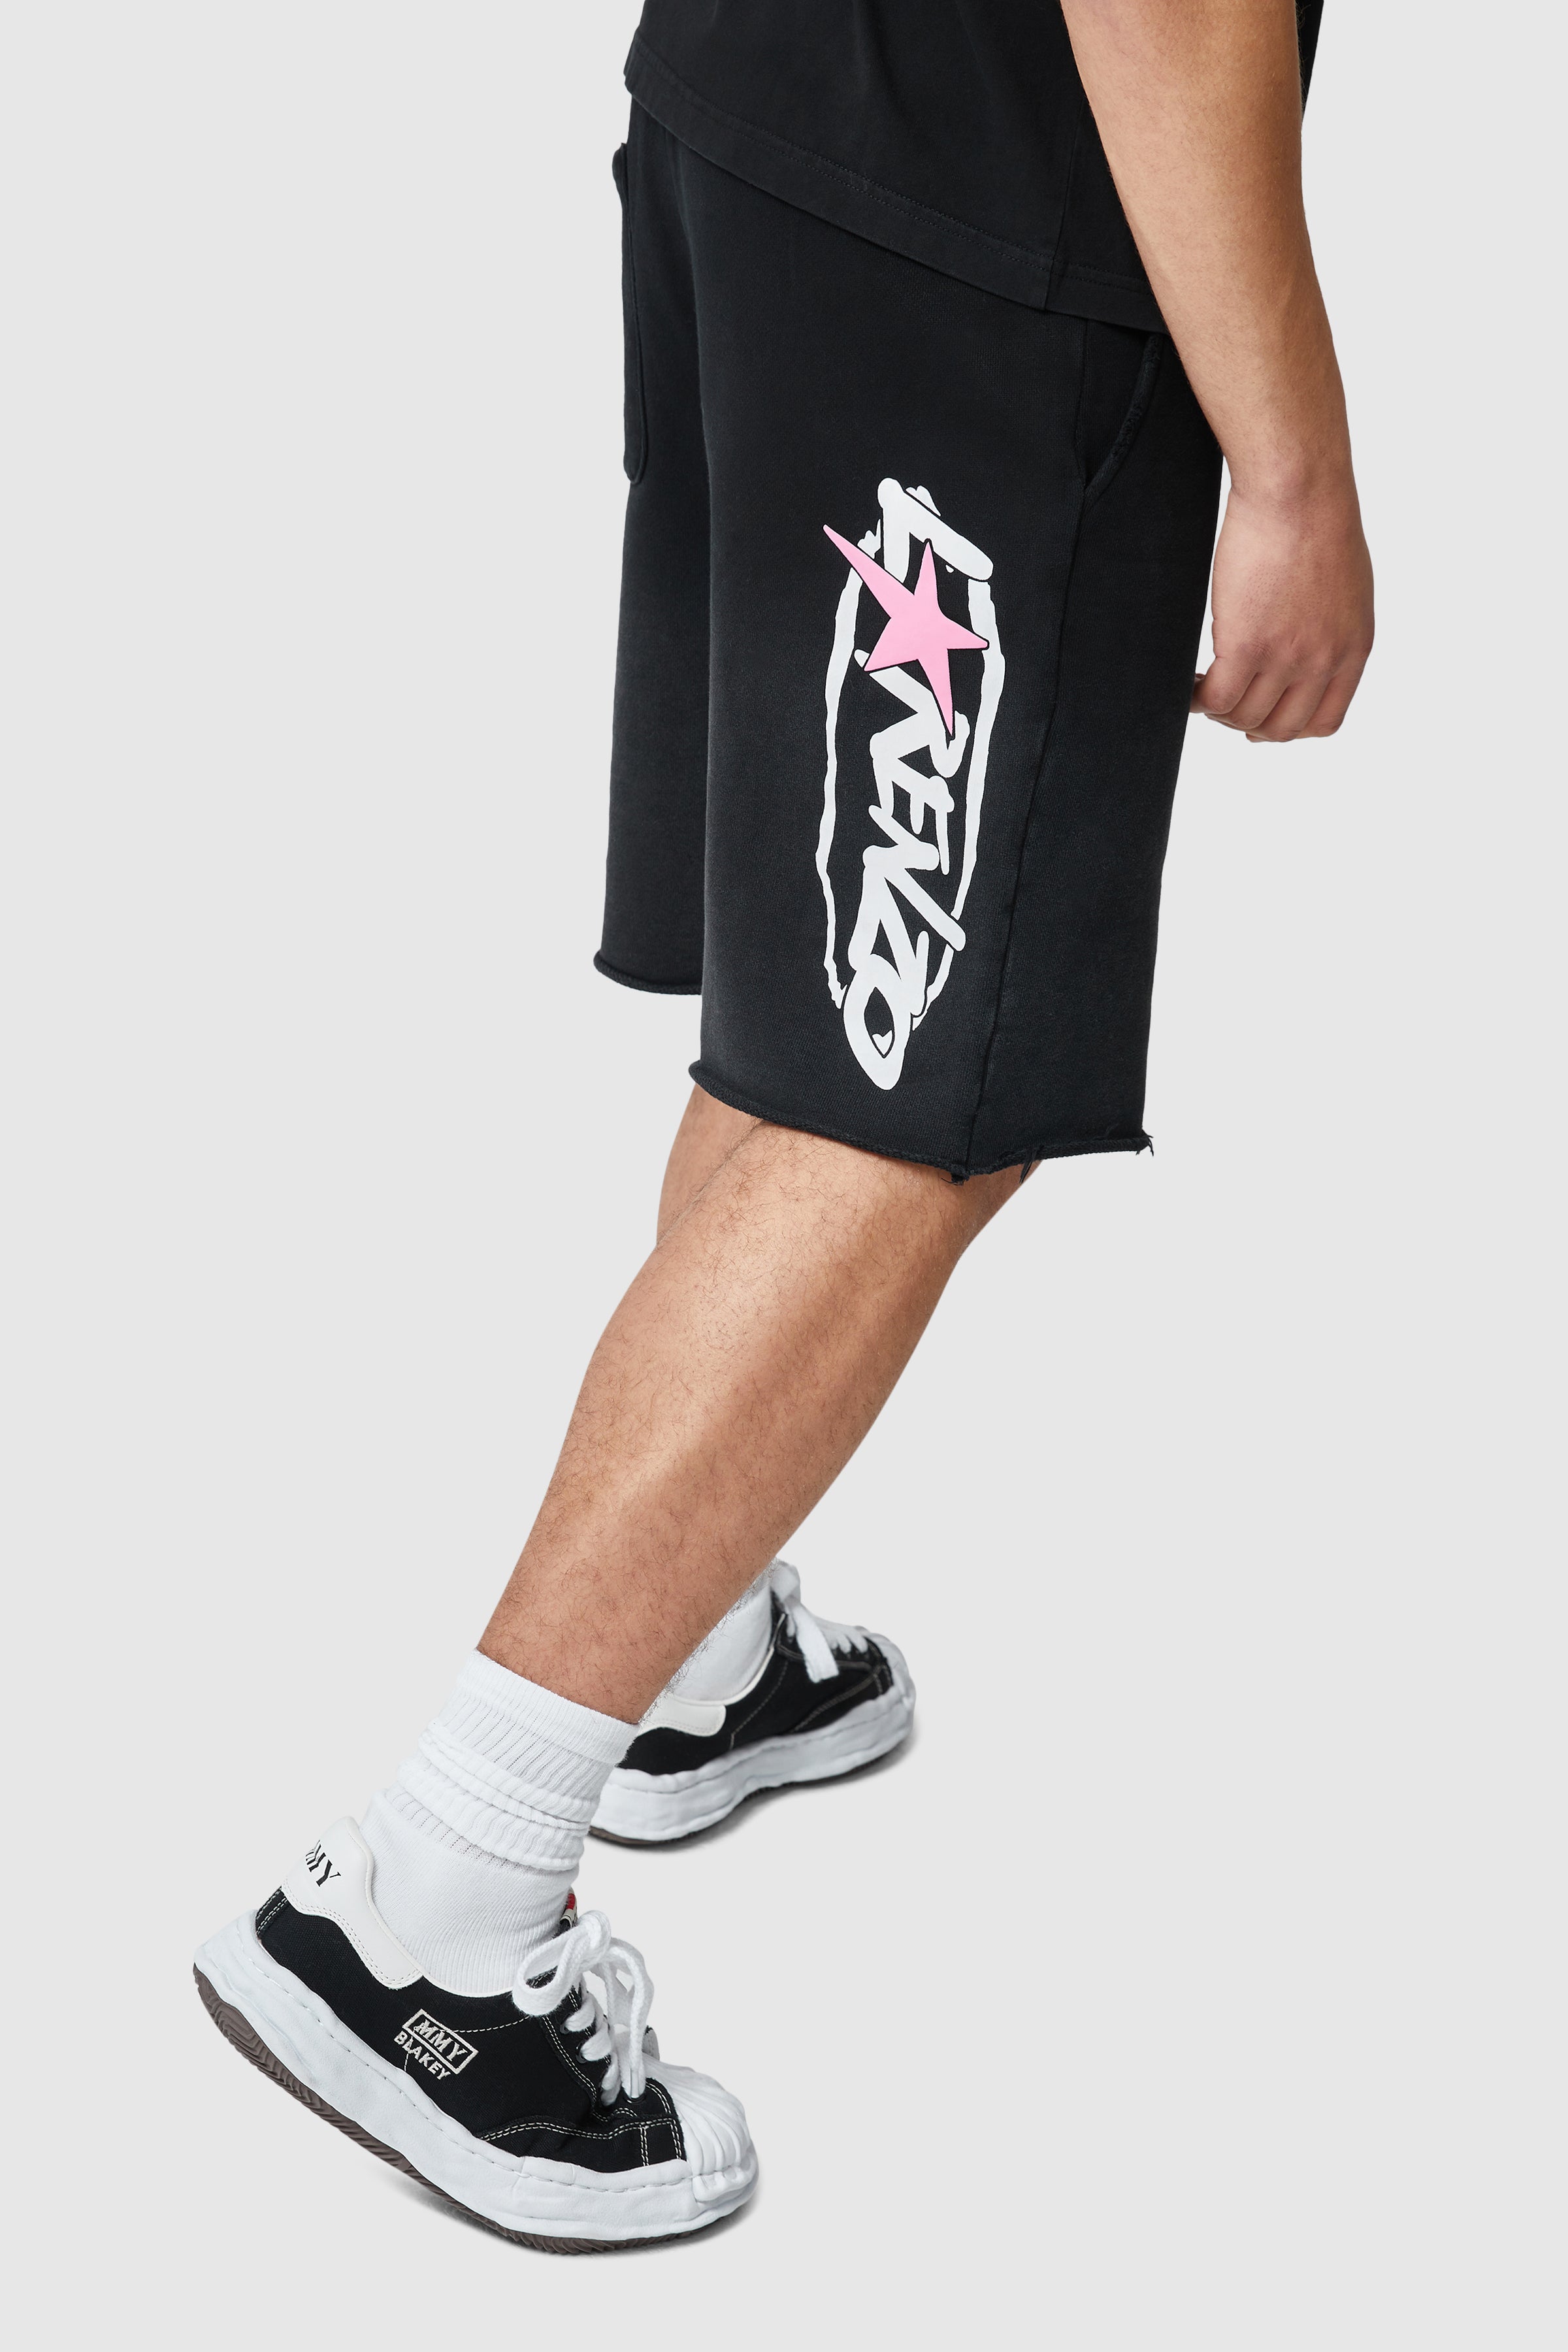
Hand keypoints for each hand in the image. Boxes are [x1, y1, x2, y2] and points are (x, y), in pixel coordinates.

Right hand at [1193, 475, 1373, 741]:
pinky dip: (1197, 699)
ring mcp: (1286, 657)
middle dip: (1248, 725)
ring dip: (1219, 710)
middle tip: (1225, 704)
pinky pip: (1216, 698)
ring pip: (1244, 716)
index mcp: (1352, 649)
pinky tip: (1190, 683)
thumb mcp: (1346, 588)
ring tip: (1204, 687)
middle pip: (1281, 728)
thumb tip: (1303, 651)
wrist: (1299, 490)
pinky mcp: (1246, 645)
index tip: (1264, 719)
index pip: (1324, 721)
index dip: (1288, 729)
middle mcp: (1323, 661)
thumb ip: (1331, 630)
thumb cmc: (1318, 521)